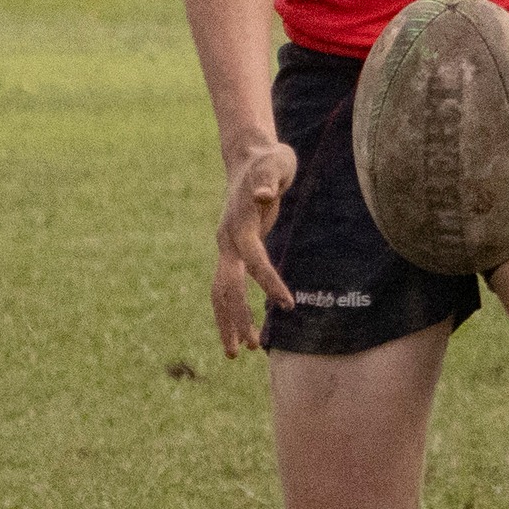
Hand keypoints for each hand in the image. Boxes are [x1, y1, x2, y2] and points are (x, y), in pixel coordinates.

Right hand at [211, 138, 296, 356]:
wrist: (249, 157)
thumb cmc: (270, 160)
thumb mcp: (276, 163)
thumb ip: (271, 179)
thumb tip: (264, 195)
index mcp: (239, 224)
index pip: (254, 260)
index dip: (270, 281)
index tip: (288, 304)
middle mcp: (227, 239)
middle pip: (225, 286)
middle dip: (235, 318)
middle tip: (247, 349)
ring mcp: (227, 245)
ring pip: (221, 290)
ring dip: (229, 321)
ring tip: (240, 351)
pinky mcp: (233, 249)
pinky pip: (228, 285)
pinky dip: (233, 308)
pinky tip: (243, 328)